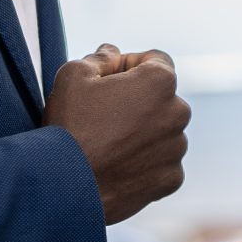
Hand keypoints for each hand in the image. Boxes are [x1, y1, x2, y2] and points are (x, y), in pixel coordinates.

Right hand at [45, 45, 188, 223]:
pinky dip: (145, 163)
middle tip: (103, 115)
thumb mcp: (74, 76)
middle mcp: (178, 113)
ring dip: (143, 132)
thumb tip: (112, 53)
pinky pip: (162, 163)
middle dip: (138, 100)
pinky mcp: (171, 179)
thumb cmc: (68, 127)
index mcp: (160, 82)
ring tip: (107, 144)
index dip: (129, 66)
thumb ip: (100, 58)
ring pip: (162, 132)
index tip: (107, 81)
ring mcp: (177, 149)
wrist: (63, 188)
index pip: (156, 60)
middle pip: (161, 98)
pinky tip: (117, 166)